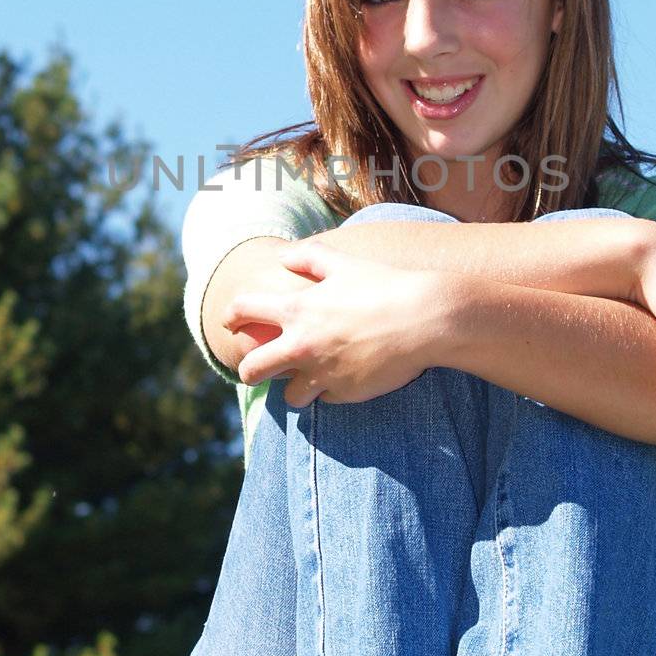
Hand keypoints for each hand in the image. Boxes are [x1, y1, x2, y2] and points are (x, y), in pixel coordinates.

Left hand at [220, 237, 434, 408]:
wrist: (426, 319)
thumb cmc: (386, 286)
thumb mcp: (345, 263)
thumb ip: (310, 258)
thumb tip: (284, 255)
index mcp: (297, 309)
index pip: (243, 310)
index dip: (230, 315)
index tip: (230, 323)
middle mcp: (301, 345)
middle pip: (252, 370)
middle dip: (249, 371)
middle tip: (257, 369)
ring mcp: (322, 373)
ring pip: (288, 397)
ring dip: (294, 389)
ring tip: (306, 381)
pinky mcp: (344, 393)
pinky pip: (327, 399)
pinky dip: (333, 390)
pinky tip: (347, 378)